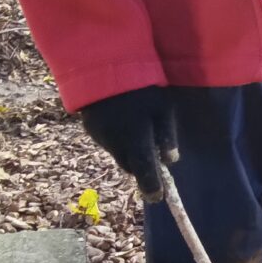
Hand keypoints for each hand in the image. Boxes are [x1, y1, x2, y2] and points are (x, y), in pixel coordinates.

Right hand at [80, 86, 176, 200]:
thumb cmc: (141, 84)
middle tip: (150, 153)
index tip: (157, 198)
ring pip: (118, 154)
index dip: (151, 187)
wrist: (101, 64)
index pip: (144, 171)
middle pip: (131, 166)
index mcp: (136, 138)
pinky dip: (116, 138)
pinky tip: (120, 120)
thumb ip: (167, 136)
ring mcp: (100, 137)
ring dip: (128, 150)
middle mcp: (115, 143)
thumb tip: (170, 161)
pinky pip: (108, 142)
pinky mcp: (91, 130)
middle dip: (141, 165)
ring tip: (135, 127)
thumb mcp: (163, 107)